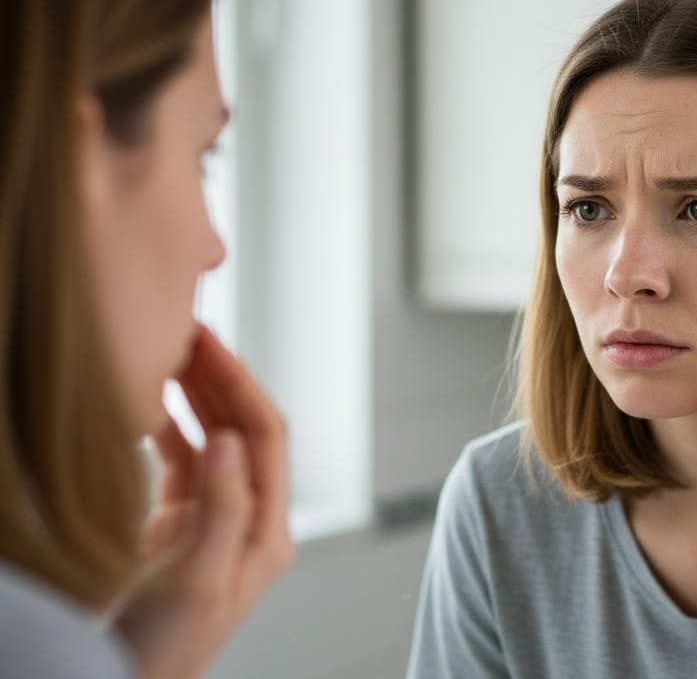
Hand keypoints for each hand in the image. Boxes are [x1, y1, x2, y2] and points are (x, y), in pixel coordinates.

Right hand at [113, 325, 294, 678]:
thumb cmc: (166, 648)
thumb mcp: (198, 578)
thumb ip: (220, 507)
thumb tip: (232, 436)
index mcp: (267, 529)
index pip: (266, 437)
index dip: (241, 385)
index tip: (211, 346)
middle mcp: (249, 518)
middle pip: (243, 430)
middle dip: (220, 380)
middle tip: (190, 331)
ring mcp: (216, 518)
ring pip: (212, 440)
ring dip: (194, 397)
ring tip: (169, 352)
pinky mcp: (181, 525)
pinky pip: (180, 462)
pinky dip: (165, 429)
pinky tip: (145, 403)